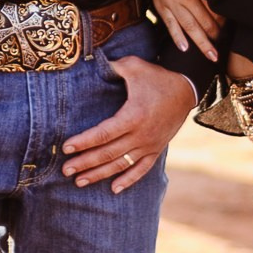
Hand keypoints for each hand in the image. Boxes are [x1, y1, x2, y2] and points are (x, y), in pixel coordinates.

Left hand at [63, 54, 197, 192]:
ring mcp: (150, 144)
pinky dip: (128, 180)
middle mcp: (141, 134)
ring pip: (121, 164)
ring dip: (99, 174)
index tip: (66, 147)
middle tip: (65, 170)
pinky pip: (142, 169)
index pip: (103, 133)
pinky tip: (114, 189)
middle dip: (85, 163)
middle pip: (108, 153)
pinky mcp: (157, 149)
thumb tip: (92, 63)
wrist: (186, 89)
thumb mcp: (134, 67)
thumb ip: (113, 67)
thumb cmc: (157, 77)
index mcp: (133, 115)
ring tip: (80, 182)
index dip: (83, 142)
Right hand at [146, 0, 219, 59]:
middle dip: (215, 35)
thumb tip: (222, 5)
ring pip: (189, 26)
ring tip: (211, 55)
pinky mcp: (160, 7)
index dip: (222, 21)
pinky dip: (177, 38)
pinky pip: (170, 25)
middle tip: (224, 46)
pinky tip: (185, 48)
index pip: (213, 9)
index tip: (228, 28)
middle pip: (203, 20)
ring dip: (201, 42)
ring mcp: (171, 2)